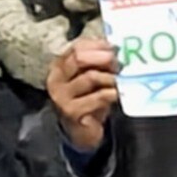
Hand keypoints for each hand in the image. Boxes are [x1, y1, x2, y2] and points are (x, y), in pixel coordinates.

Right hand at [46, 30, 120, 148]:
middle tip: (120, 62)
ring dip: (110, 78)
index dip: (98, 45)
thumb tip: (116, 48)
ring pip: (90, 77)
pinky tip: (117, 94)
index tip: (116, 49)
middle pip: (79, 58)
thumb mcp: (90, 77)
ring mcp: (61, 95)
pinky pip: (96, 97)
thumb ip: (98, 63)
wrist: (80, 130)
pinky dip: (111, 94)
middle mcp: (56, 78)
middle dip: (103, 58)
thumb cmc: (88, 100)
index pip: (77, 47)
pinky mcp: (71, 111)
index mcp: (59, 65)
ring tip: (121, 81)